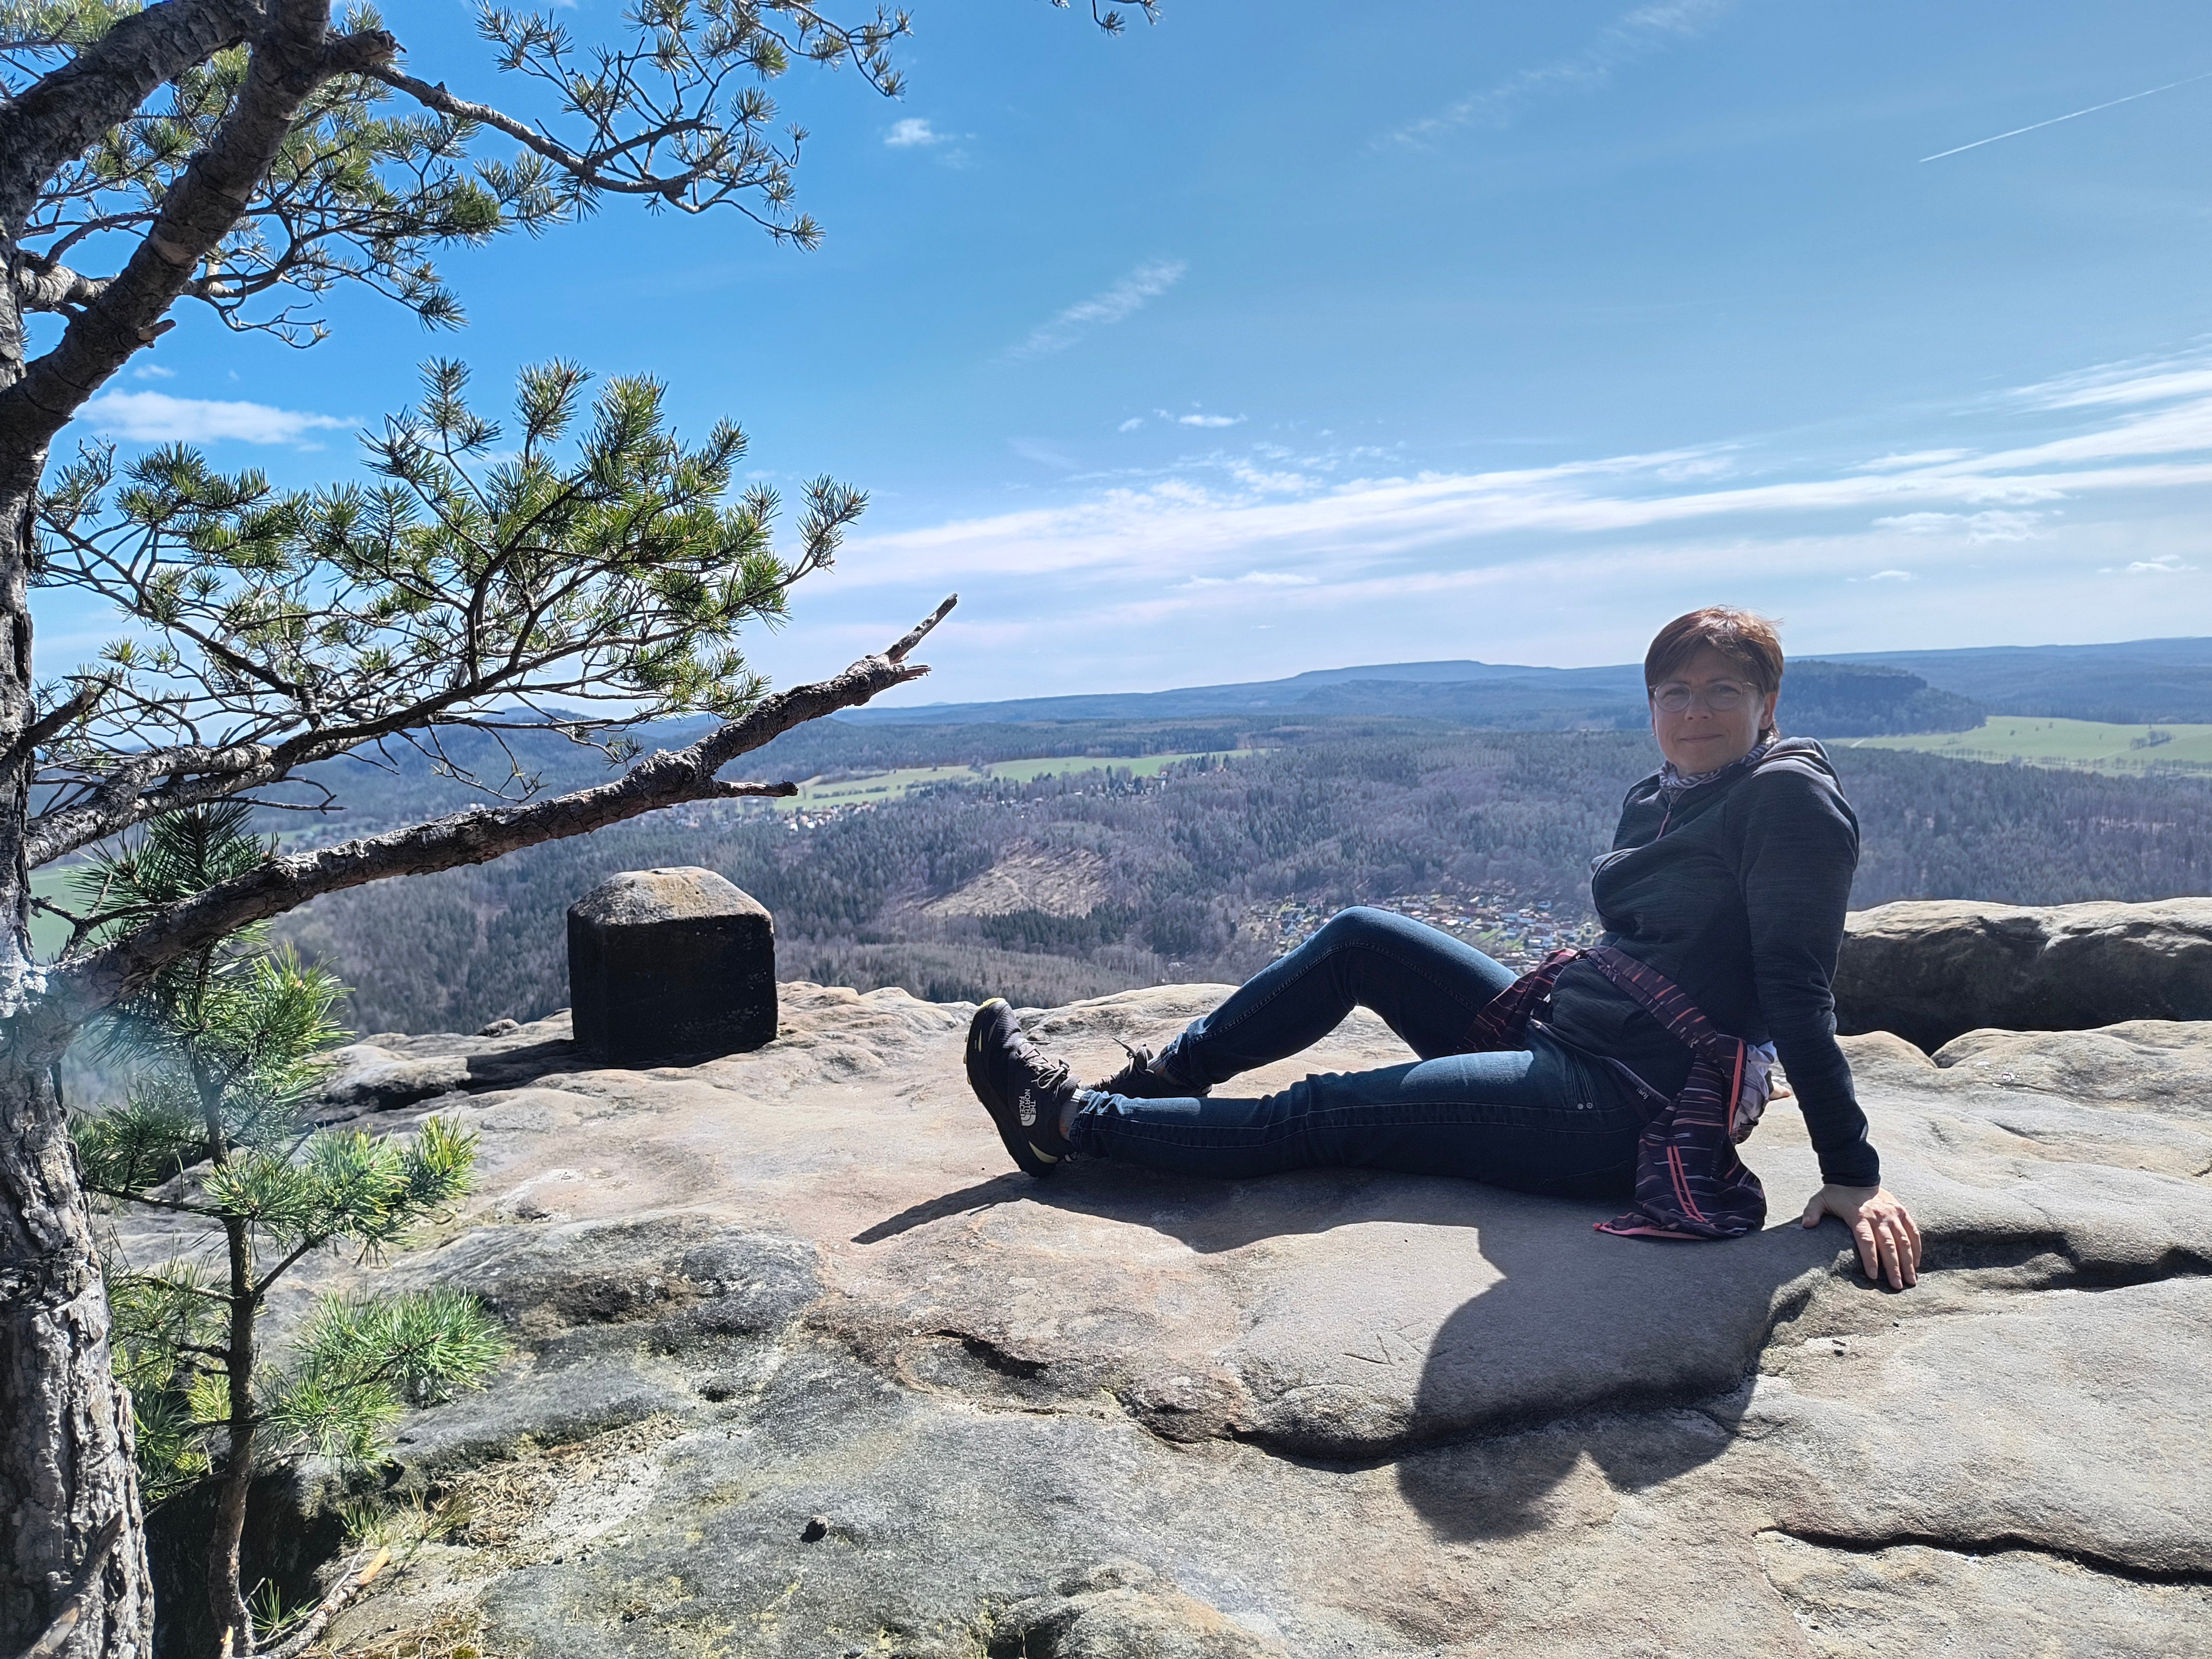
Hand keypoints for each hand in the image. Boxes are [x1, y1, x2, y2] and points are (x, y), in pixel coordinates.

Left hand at [1799, 1183, 1920, 1289]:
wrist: (1856, 1174)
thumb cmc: (1837, 1193)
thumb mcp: (1820, 1200)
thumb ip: (1812, 1212)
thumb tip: (1806, 1226)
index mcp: (1859, 1216)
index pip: (1866, 1241)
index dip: (1870, 1259)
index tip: (1873, 1276)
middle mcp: (1878, 1216)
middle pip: (1888, 1245)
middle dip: (1894, 1267)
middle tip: (1898, 1286)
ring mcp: (1892, 1214)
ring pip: (1904, 1241)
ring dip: (1908, 1262)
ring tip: (1911, 1281)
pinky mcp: (1902, 1211)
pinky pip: (1913, 1231)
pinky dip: (1917, 1248)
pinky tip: (1917, 1264)